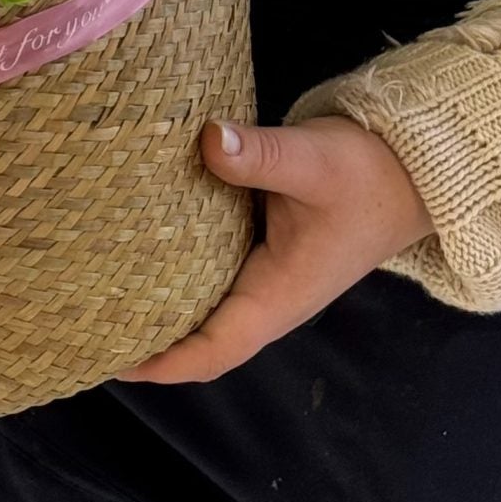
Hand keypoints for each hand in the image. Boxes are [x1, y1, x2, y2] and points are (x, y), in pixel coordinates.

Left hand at [117, 116, 431, 383]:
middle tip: (85, 319)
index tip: (109, 357)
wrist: (415, 168)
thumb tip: (208, 140)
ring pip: (206, 306)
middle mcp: (270, 297)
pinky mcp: (268, 249)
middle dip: (149, 338)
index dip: (163, 362)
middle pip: (201, 338)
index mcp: (278, 296)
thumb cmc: (368, 174)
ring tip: (99, 287)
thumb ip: (259, 155)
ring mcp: (270, 275)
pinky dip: (178, 269)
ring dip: (160, 304)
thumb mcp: (312, 161)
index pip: (213, 349)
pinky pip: (214, 273)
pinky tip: (142, 243)